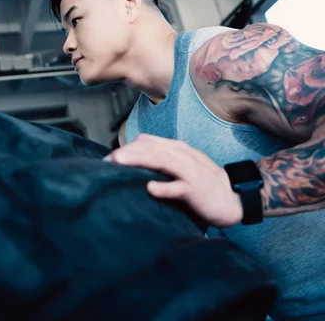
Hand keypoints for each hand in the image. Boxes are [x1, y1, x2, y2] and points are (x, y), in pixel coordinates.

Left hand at [104, 134, 242, 227]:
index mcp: (179, 150)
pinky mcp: (196, 191)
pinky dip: (165, 187)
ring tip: (119, 163)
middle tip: (107, 160)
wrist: (234, 199)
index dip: (128, 148)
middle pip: (153, 149)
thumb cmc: (204, 182)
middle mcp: (184, 156)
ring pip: (163, 161)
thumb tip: (138, 146)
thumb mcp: (184, 164)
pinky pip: (179, 188)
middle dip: (129, 152)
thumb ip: (163, 156)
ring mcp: (191, 172)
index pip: (149, 142)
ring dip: (140, 161)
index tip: (108, 158)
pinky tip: (150, 188)